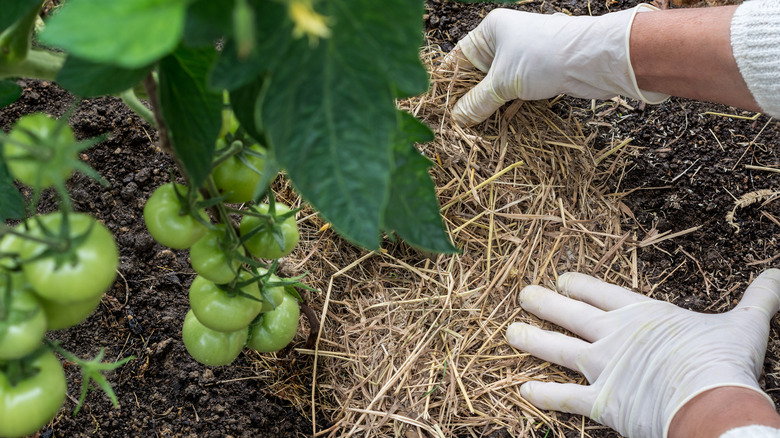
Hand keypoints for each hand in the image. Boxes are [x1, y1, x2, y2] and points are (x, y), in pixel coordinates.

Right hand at [446, 5, 668, 125]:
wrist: (593, 60)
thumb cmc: (544, 57)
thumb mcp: (502, 82)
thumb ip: (477, 102)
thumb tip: (457, 118)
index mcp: (490, 30)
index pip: (458, 57)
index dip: (448, 82)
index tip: (438, 105)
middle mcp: (505, 39)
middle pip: (476, 73)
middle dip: (468, 98)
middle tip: (456, 122)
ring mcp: (522, 56)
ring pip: (496, 85)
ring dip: (488, 105)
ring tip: (473, 127)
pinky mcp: (538, 72)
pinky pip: (514, 92)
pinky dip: (506, 106)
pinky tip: (498, 123)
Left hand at [507, 269, 779, 437]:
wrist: (710, 400)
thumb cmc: (723, 360)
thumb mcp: (745, 323)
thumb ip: (760, 298)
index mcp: (641, 314)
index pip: (602, 292)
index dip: (580, 284)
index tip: (562, 277)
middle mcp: (613, 336)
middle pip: (571, 314)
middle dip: (546, 303)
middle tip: (523, 294)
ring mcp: (602, 367)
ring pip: (557, 349)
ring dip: (532, 340)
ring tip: (509, 333)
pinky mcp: (600, 401)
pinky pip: (564, 398)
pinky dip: (543, 395)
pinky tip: (523, 391)